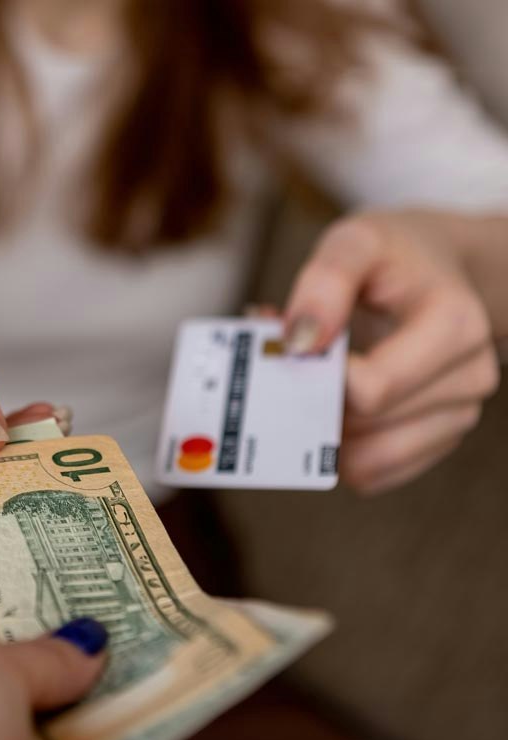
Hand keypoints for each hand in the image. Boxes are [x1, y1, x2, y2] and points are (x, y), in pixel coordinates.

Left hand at [284, 211, 500, 493]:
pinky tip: (331, 408)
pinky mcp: (434, 444)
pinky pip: (371, 475)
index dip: (320, 377)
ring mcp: (457, 417)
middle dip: (313, 400)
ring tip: (314, 384)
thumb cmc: (394, 257)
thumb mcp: (356, 241)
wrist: (439, 269)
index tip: (298, 346)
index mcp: (456, 327)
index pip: (371, 390)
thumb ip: (325, 282)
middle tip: (291, 364)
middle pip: (365, 427)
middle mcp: (470, 379)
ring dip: (323, 432)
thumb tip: (299, 343)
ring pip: (366, 464)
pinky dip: (337, 451)